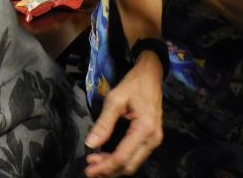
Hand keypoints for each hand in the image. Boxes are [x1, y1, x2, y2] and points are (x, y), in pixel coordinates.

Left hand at [83, 56, 163, 176]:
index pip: (122, 157)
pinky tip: (107, 157)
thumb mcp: (115, 99)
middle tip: (89, 168)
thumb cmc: (133, 84)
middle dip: (108, 171)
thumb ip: (103, 123)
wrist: (150, 75)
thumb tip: (90, 143)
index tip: (88, 169)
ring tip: (95, 163)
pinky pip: (136, 156)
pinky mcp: (151, 139)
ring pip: (133, 164)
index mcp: (145, 128)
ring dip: (114, 167)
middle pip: (129, 165)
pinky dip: (121, 160)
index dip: (105, 166)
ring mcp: (154, 140)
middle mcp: (153, 139)